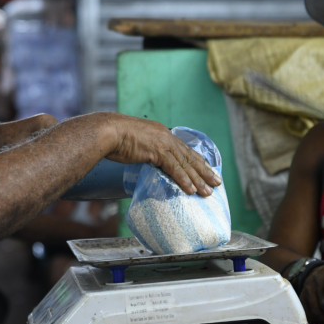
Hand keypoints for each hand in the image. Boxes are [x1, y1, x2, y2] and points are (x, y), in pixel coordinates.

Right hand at [100, 113, 221, 196]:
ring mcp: (162, 143)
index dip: (197, 161)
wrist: (106, 131)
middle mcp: (166, 136)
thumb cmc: (114, 138)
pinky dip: (184, 179)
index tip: (207, 170)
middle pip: (190, 156)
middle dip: (204, 171)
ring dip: (198, 179)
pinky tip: (191, 189)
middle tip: (216, 183)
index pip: (184, 149)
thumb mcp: (135, 143)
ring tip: (208, 192)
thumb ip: (144, 151)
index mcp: (162, 133)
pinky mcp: (157, 151)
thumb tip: (146, 160)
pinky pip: (174, 168)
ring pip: (186, 164)